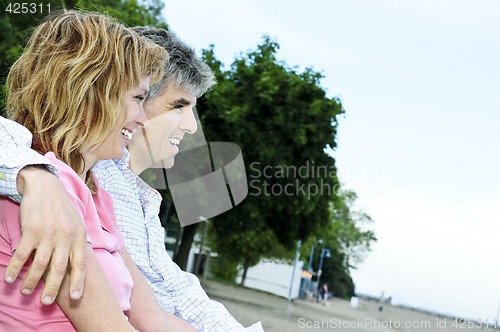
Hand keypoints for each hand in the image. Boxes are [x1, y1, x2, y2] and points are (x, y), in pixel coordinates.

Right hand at [3, 165, 86, 304]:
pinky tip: (10, 278)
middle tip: (47, 302)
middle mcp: (65, 237)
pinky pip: (23, 255)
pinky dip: (16, 268)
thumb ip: (77, 243)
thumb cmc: (62, 209)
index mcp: (79, 236)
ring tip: (27, 292)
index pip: (80, 264)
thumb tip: (77, 265)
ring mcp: (48, 234)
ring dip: (32, 281)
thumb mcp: (77, 224)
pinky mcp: (31, 231)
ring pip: (40, 265)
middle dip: (53, 288)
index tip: (75, 297)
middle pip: (59, 269)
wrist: (46, 187)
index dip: (78, 282)